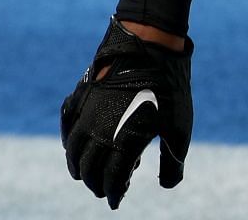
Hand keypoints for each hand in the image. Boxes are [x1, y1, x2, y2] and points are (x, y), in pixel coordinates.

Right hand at [61, 19, 193, 208]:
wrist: (150, 46)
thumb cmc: (170, 89)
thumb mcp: (179, 127)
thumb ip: (173, 161)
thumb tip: (167, 185)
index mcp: (123, 144)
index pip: (111, 180)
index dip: (114, 194)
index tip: (116, 202)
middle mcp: (99, 133)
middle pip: (89, 170)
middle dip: (96, 184)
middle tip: (105, 190)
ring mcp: (87, 115)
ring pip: (73, 151)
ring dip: (80, 167)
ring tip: (88, 174)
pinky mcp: (82, 98)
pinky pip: (68, 128)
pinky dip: (69, 143)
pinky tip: (75, 146)